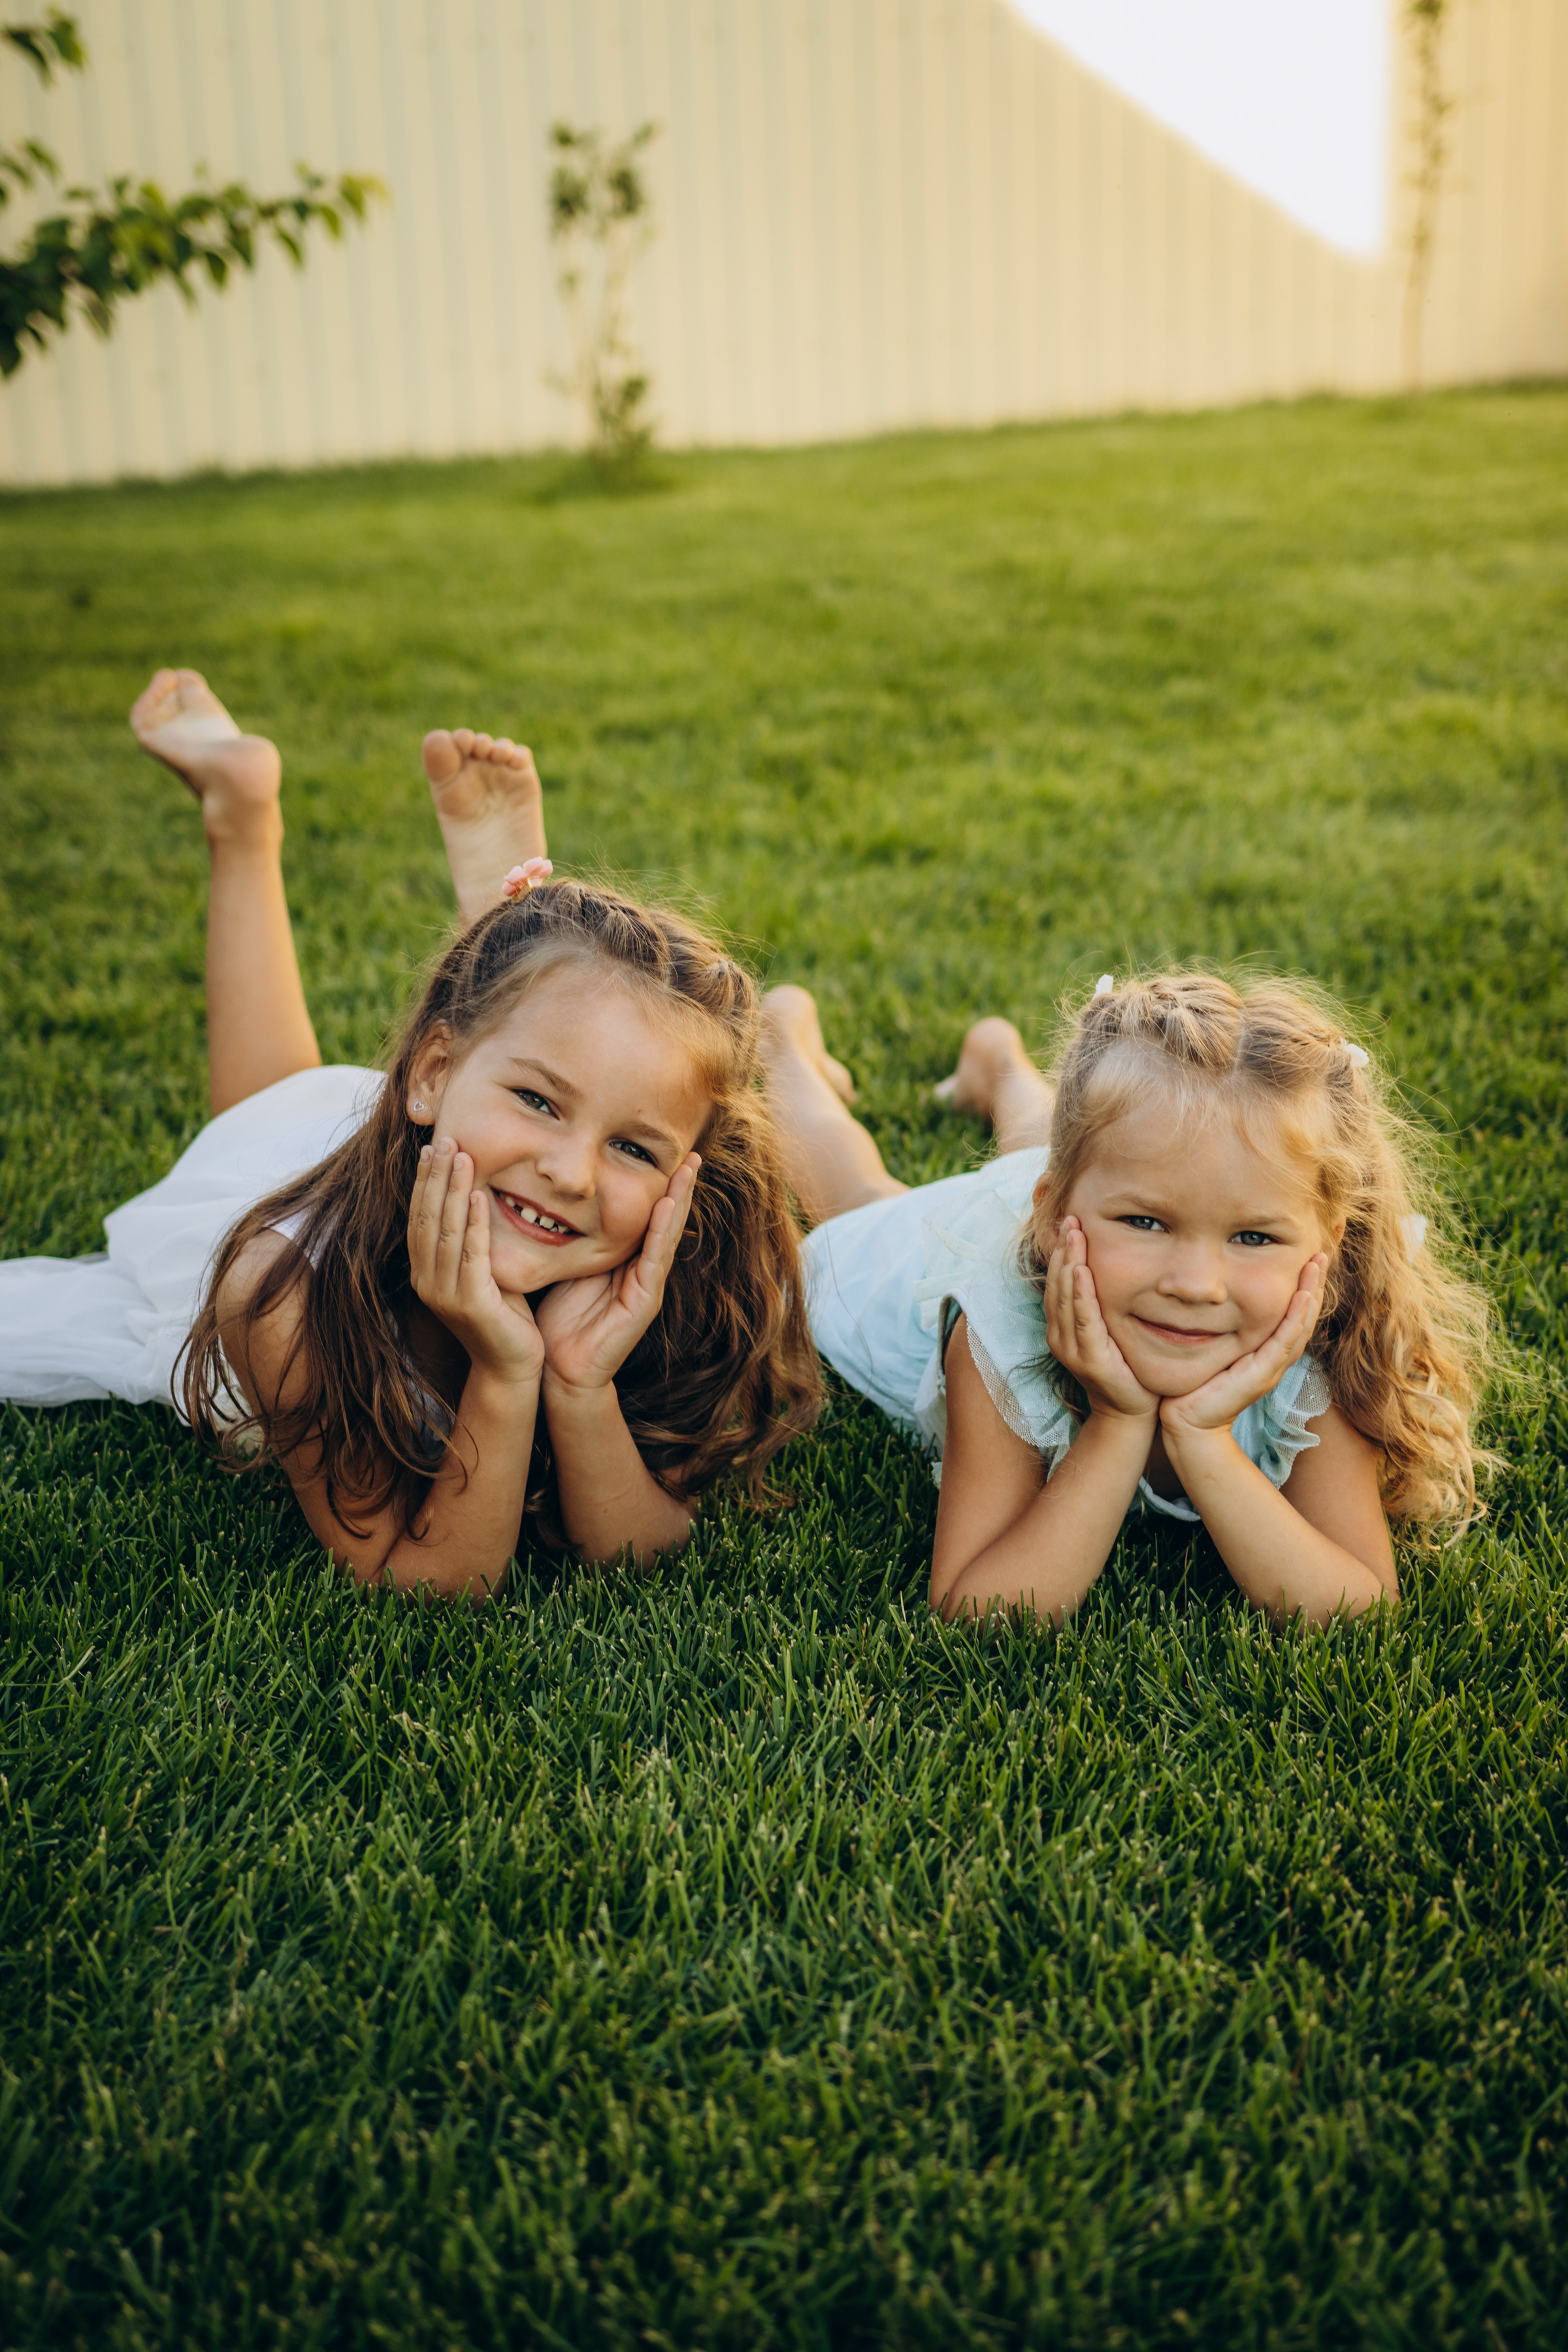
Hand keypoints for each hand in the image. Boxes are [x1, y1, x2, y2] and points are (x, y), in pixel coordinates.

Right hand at [408, 1140, 543, 1385]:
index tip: (431, 1147)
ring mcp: (444, 1294)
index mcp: (424, 1272)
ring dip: (452, 1190)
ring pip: (444, 1231)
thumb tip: (478, 1194)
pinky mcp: (470, 1304)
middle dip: (434, 1176)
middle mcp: (426, 1282)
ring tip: (461, 1155)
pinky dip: (473, 1222)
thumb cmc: (503, 1314)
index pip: (418, 1217)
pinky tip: (478, 1195)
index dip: (423, 1182)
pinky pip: (470, 1254)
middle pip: (426, 1218)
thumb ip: (473, 1240)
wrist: (510, 1365)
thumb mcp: (482, 1270)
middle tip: (444, 1138)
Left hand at [535, 1154, 700, 1394]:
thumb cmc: (559, 1319)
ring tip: (689, 1169)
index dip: (661, 1187)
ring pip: (668, 1235)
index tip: (668, 1154)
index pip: (649, 1217)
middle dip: (681, 1186)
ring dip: (680, 1201)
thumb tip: (557, 1200)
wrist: (559, 1368)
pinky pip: (654, 1260)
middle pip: (667, 1221)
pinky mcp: (643, 1302)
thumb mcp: (569, 1267)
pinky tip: (668, 1207)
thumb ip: (573, 1240)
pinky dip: (661, 1232)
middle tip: (694, 1153)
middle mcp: (643, 1271)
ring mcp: (647, 1286)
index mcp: (627, 1261)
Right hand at [1046, 1215, 1158, 1422]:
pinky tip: (1083, 1270)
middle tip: (1071, 1219)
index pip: (1058, 1283)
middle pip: (1058, 1284)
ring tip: (1075, 1234)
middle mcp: (1059, 1336)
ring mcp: (1070, 1348)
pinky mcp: (1088, 1358)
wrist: (1131, 1414)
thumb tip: (1109, 1268)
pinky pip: (1082, 1319)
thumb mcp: (1110, 1330)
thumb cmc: (1126, 1369)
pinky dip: (1081, 1293)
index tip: (1070, 1223)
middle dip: (1064, 1250)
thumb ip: (1103, 1304)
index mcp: (1062, 1328)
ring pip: (1065, 1297)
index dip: (1062, 1252)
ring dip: (1069, 1263)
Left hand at [1160, 1252, 1327, 1440]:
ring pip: (1300, 1324)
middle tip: (1322, 1252)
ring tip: (1318, 1264)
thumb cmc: (1195, 1387)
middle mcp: (1275, 1358)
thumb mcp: (1214, 1348)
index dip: (1304, 1287)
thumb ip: (1221, 1328)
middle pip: (1305, 1315)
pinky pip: (1285, 1340)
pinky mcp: (1263, 1374)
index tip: (1309, 1259)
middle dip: (1315, 1283)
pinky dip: (1296, 1316)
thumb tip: (1212, 1297)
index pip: (1293, 1313)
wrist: (1188, 1424)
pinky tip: (1303, 1294)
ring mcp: (1272, 1367)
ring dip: (1312, 1292)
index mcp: (1267, 1352)